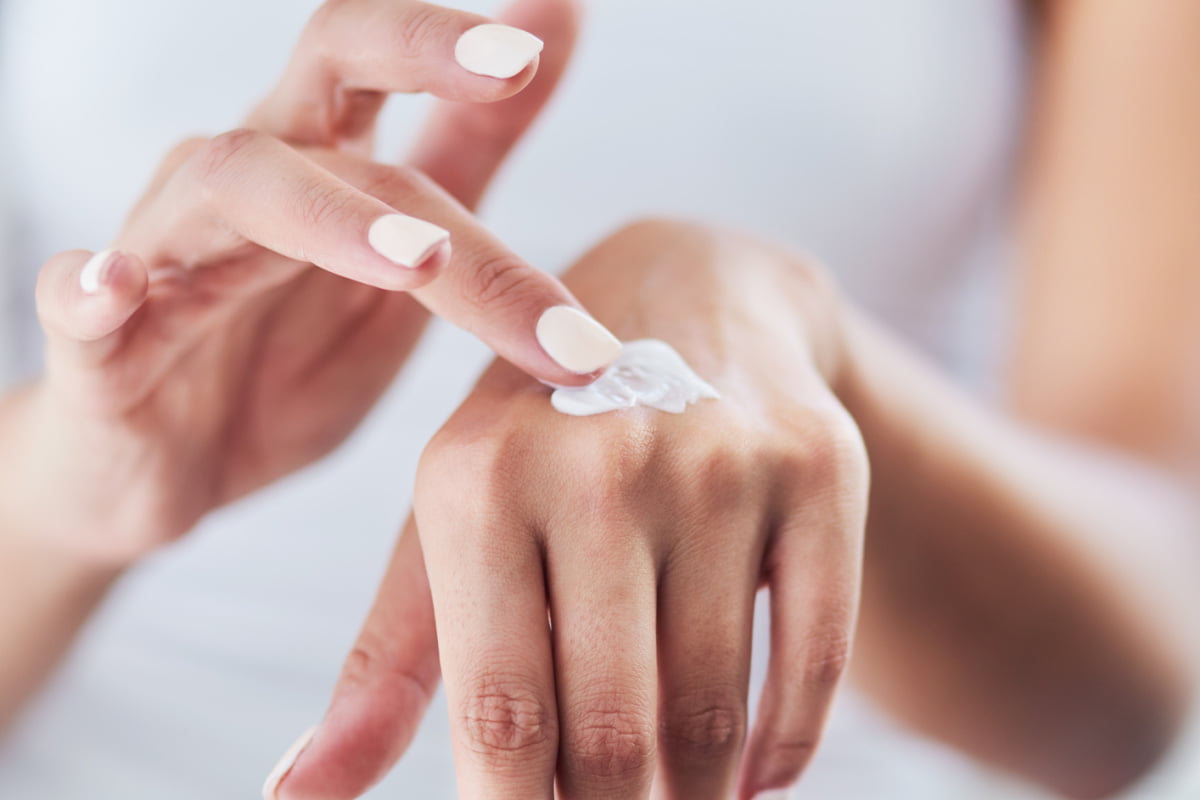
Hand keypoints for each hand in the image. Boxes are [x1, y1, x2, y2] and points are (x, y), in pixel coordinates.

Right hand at [3, 0, 597, 563]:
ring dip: (327, 216)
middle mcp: (246, 183)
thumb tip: (560, 16)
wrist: (176, 475)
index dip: (451, 45)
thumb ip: (474, 148)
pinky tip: (110, 290)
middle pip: (315, 82)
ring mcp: (167, 255)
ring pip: (231, 190)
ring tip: (418, 262)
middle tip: (506, 68)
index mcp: (323, 164)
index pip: (380, 66)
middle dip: (411, 58)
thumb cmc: (287, 361)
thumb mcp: (409, 259)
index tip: (538, 46)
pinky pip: (76, 307)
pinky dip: (88, 292)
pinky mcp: (102, 352)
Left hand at [280, 220, 870, 799]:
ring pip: (711, 712)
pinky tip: (752, 779)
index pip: (500, 716)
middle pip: (609, 732)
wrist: (686, 293)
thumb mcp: (450, 515)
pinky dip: (784, 754)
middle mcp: (601, 462)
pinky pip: (816, 660)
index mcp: (480, 478)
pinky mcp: (819, 467)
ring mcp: (722, 461)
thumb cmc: (545, 428)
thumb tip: (295, 797)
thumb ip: (387, 660)